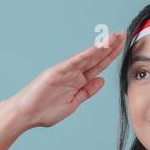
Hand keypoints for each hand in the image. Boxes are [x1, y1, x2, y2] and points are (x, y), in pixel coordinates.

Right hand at [5, 32, 124, 129]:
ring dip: (101, 47)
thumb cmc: (45, 110)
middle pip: (95, 58)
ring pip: (87, 57)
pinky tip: (97, 48)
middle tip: (123, 34)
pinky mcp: (57, 72)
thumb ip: (87, 91)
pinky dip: (86, 55)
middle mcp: (73, 73)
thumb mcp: (73, 103)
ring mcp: (65, 71)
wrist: (26, 115)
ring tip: (114, 37)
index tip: (122, 47)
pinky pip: (74, 62)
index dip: (110, 56)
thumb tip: (101, 80)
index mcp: (78, 81)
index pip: (98, 66)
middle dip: (110, 47)